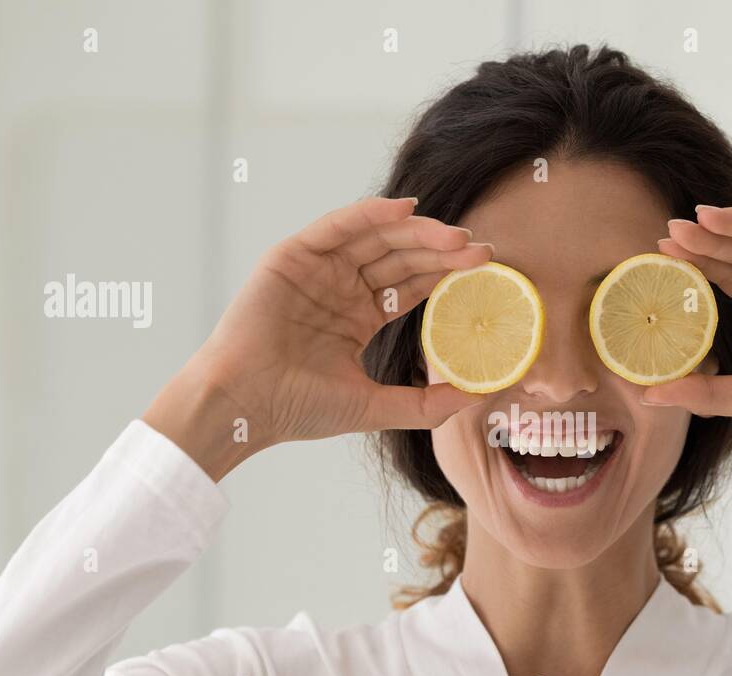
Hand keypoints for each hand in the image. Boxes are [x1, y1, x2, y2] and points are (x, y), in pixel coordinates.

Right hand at [144, 196, 492, 479]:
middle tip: (481, 249)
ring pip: (376, 239)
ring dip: (417, 232)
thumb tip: (479, 395)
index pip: (412, 285)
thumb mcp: (375, 406)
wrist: (246, 404)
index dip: (447, 275)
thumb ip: (426, 403)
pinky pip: (337, 226)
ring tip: (456, 235)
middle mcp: (340, 288)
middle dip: (441, 251)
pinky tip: (406, 210)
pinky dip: (370, 213)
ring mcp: (317, 270)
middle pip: (400, 257)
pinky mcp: (292, 256)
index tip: (485, 270)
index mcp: (358, 317)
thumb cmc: (299, 409)